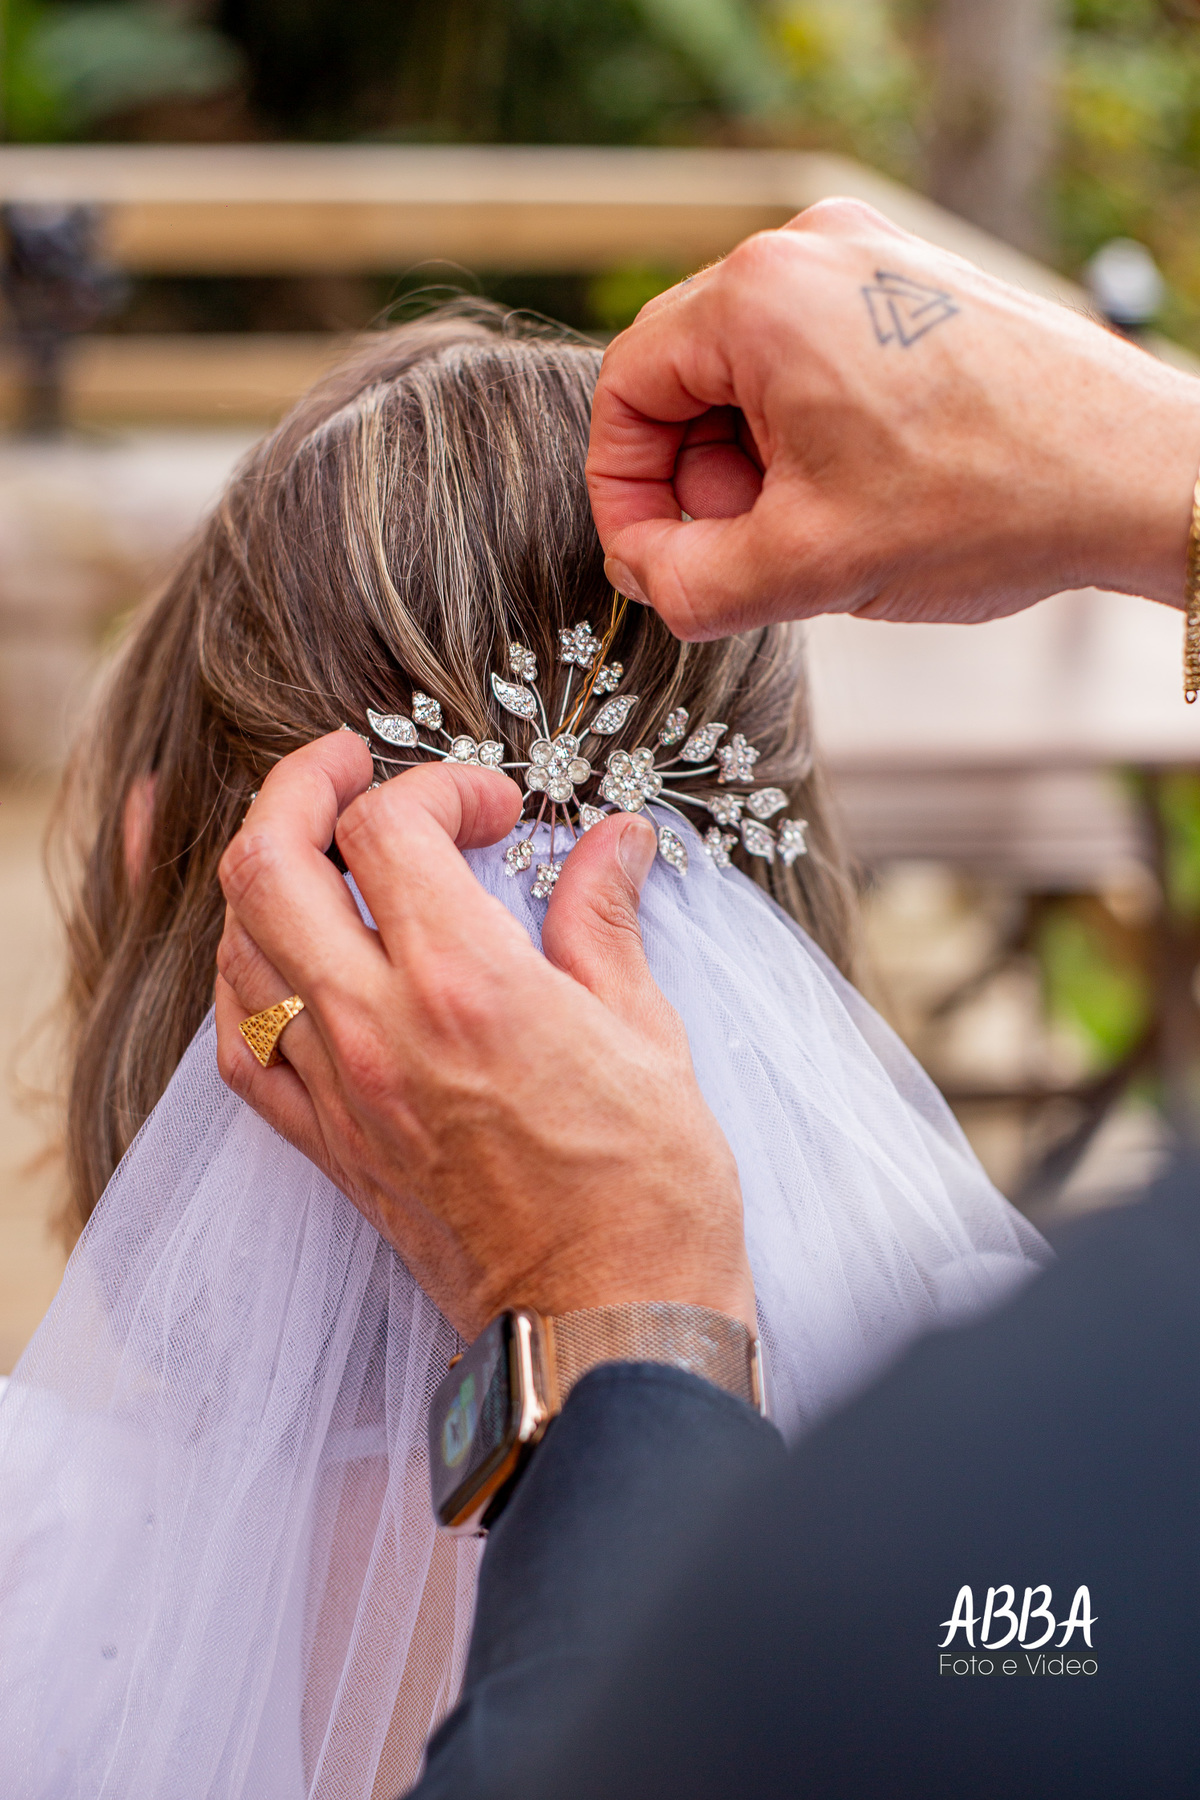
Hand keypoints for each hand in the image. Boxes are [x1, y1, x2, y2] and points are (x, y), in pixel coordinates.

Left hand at [213, 733, 753, 1340]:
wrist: (603, 1329)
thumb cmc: (649, 1191)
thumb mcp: (649, 1036)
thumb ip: (604, 922)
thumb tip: (612, 841)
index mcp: (467, 986)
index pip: (385, 827)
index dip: (436, 786)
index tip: (493, 808)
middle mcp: (378, 1029)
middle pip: (267, 864)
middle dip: (300, 788)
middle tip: (353, 769)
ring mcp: (338, 1093)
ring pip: (237, 947)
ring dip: (273, 879)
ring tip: (333, 862)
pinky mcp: (327, 1148)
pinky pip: (240, 1047)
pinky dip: (248, 982)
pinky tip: (295, 966)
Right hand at [587, 198, 1199, 639]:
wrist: (1136, 476)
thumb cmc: (992, 502)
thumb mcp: (805, 569)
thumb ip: (686, 585)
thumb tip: (643, 577)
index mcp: (762, 296)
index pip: (626, 390)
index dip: (624, 492)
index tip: (654, 557)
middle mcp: (810, 250)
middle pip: (686, 377)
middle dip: (699, 481)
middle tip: (749, 551)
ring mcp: (868, 258)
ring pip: (749, 375)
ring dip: (755, 465)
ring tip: (817, 528)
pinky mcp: (910, 286)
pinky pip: (813, 361)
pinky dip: (809, 435)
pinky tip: (858, 494)